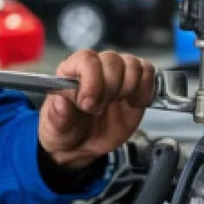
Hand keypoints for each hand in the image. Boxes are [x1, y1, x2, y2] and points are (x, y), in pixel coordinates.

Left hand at [38, 50, 156, 169]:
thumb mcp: (56, 127)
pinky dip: (144, 90)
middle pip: (113, 60)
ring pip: (133, 65)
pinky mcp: (135, 85)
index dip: (92, 80)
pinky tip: (132, 104)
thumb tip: (61, 103)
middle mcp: (96, 68)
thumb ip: (58, 115)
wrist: (82, 145)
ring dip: (129, 88)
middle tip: (99, 109)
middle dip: (110, 88)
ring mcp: (117, 75)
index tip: (88, 104)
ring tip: (116, 104)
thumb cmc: (66, 130)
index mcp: (71, 71)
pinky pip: (148, 73)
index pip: (87, 59)